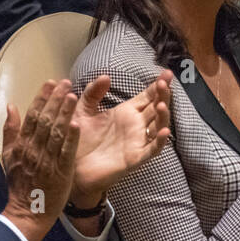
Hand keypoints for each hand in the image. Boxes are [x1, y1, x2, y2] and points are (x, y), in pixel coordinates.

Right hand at [0, 79, 80, 240]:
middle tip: (65, 82)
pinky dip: (71, 138)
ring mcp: (48, 160)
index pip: (32, 116)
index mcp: (22, 145)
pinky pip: (66, 152)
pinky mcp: (61, 172)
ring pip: (57, 132)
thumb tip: (11, 106)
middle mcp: (34, 149)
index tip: (49, 83)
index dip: (41, 98)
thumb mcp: (8, 155)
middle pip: (46, 120)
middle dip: (56, 99)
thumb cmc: (19, 183)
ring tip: (72, 95)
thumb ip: (10, 130)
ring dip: (65, 113)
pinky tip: (77, 124)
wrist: (27, 211)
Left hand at [68, 70, 171, 207]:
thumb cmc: (79, 138)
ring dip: (163, 116)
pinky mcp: (134, 158)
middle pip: (156, 108)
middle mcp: (135, 126)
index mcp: (126, 112)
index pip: (147, 96)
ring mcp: (137, 142)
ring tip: (161, 105)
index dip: (157, 85)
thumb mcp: (82, 111)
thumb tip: (106, 76)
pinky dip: (160, 141)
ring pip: (158, 127)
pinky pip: (151, 150)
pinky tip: (165, 132)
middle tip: (165, 83)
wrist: (72, 167)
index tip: (167, 72)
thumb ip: (92, 93)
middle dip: (163, 95)